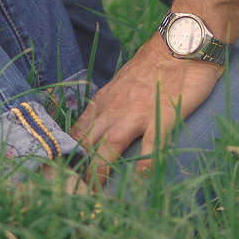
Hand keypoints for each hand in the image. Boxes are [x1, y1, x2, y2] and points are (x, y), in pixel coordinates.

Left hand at [69, 34, 225, 182]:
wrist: (181, 42)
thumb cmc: (156, 64)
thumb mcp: (124, 82)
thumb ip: (113, 103)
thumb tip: (104, 125)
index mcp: (105, 101)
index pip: (78, 131)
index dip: (67, 154)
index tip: (57, 173)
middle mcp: (115, 108)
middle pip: (88, 142)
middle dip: (76, 169)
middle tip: (67, 193)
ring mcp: (137, 113)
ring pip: (111, 145)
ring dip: (99, 171)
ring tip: (94, 196)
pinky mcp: (163, 116)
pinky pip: (151, 144)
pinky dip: (144, 164)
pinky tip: (140, 181)